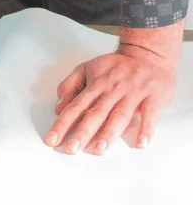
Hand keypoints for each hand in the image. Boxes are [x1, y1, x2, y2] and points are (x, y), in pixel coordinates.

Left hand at [46, 21, 181, 154]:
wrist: (147, 54)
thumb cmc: (115, 66)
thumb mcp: (87, 68)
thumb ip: (70, 85)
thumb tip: (58, 107)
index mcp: (95, 85)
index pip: (75, 107)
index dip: (63, 123)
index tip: (52, 140)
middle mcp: (112, 91)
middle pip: (95, 114)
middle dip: (82, 132)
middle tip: (71, 149)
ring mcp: (133, 94)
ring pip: (119, 115)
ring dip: (109, 133)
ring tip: (98, 150)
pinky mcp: (153, 98)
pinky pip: (149, 114)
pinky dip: (146, 128)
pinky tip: (140, 143)